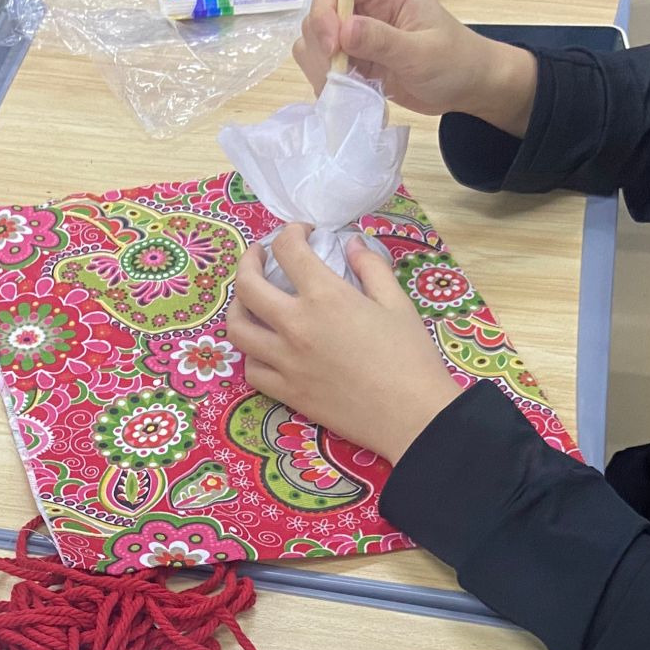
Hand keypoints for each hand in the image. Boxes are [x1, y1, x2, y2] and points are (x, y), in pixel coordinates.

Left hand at [226, 228, 462, 463]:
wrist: (412, 416)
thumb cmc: (411, 358)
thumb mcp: (397, 302)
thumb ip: (371, 267)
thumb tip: (352, 244)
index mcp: (325, 297)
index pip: (288, 250)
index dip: (291, 232)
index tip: (303, 234)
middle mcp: (296, 326)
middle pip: (247, 285)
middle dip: (249, 260)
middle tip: (260, 256)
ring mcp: (286, 362)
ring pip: (237, 329)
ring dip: (239, 307)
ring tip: (250, 301)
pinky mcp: (287, 393)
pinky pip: (251, 370)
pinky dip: (252, 354)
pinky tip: (264, 347)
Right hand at [295, 0, 537, 130]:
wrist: (468, 86)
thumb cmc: (455, 63)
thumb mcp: (422, 53)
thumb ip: (382, 40)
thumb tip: (343, 29)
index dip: (324, 10)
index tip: (333, 47)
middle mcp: (365, 2)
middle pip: (318, 10)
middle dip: (321, 44)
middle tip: (342, 74)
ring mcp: (356, 29)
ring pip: (314, 38)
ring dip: (321, 65)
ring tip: (347, 87)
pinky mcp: (353, 54)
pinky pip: (322, 62)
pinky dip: (326, 79)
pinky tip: (347, 93)